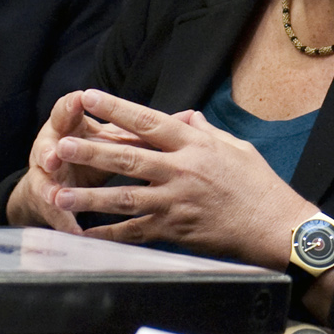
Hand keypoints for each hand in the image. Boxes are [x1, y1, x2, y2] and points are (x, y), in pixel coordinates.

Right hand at [4, 91, 149, 229]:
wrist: (57, 179)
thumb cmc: (94, 150)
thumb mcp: (114, 137)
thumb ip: (143, 128)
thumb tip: (188, 117)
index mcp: (70, 124)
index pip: (69, 108)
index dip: (74, 103)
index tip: (82, 98)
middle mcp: (52, 145)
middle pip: (49, 143)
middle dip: (53, 148)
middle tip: (58, 153)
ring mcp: (46, 175)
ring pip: (44, 181)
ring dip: (50, 188)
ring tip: (57, 196)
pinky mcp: (46, 202)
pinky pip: (53, 213)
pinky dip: (64, 222)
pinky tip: (74, 232)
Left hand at [47, 89, 313, 269]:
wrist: (274, 225)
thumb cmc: (258, 184)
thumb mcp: (235, 146)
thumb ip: (204, 131)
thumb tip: (183, 117)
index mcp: (194, 144)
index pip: (147, 121)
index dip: (116, 108)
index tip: (89, 97)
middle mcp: (181, 170)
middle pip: (127, 157)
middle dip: (91, 151)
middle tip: (62, 145)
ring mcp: (176, 201)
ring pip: (123, 198)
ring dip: (89, 196)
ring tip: (58, 193)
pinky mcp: (175, 230)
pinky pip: (135, 232)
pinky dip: (109, 235)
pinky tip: (86, 234)